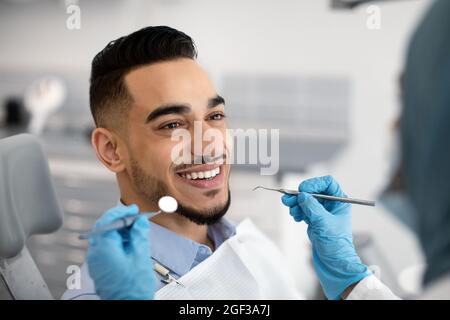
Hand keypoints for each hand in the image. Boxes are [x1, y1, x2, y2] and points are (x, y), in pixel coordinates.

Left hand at [86, 204, 154, 299]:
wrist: (128, 306)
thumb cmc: (133, 288)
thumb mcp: (141, 256)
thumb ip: (139, 235)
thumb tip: (139, 222)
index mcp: (103, 248)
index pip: (108, 221)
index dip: (121, 212)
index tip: (133, 209)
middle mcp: (95, 254)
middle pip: (104, 228)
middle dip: (120, 221)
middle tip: (135, 219)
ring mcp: (96, 262)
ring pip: (105, 238)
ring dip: (119, 232)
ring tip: (136, 232)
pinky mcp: (100, 268)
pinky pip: (105, 249)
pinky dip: (117, 242)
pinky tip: (130, 244)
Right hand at [281, 175, 370, 299]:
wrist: (334, 263)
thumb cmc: (336, 245)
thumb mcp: (324, 223)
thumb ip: (312, 207)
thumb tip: (302, 196)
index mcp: (340, 202)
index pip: (328, 183)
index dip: (315, 184)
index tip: (303, 190)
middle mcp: (331, 205)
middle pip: (313, 191)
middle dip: (300, 194)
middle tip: (288, 198)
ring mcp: (322, 213)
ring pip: (306, 200)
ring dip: (296, 203)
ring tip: (291, 209)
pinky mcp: (314, 220)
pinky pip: (302, 209)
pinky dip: (297, 211)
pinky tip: (296, 216)